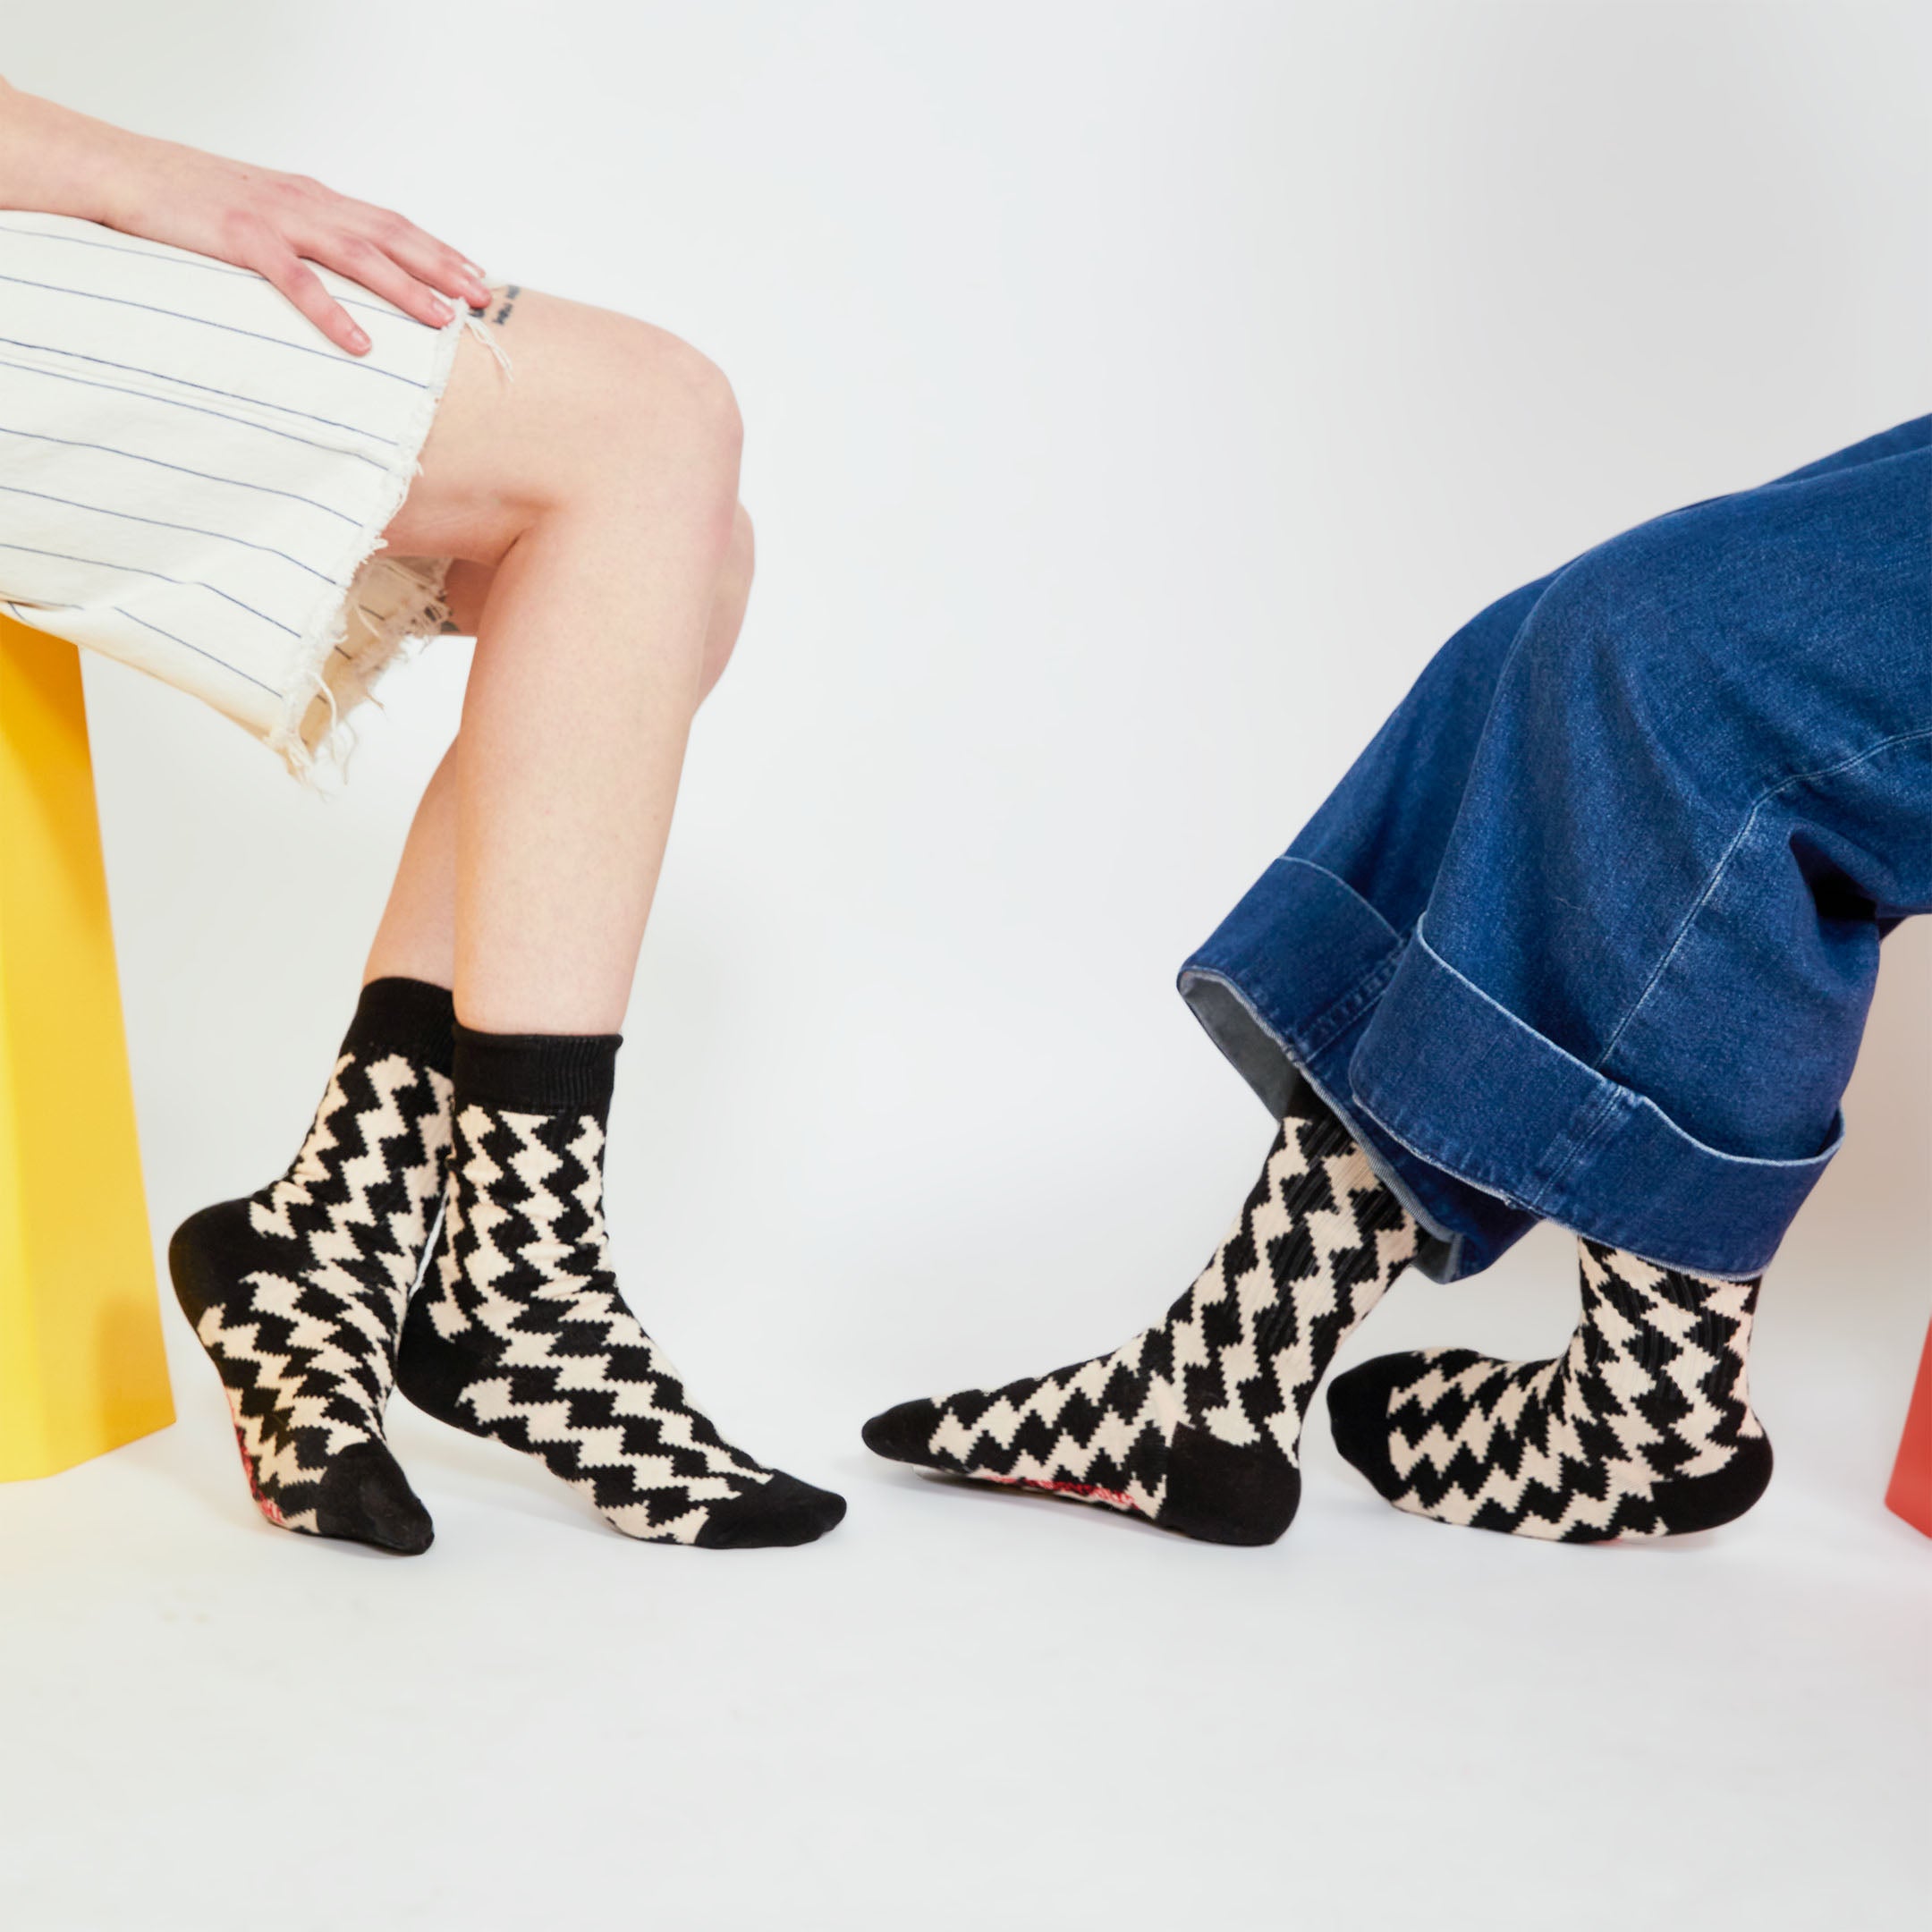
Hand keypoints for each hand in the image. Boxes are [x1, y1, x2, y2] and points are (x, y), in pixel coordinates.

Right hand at [110, 144, 493, 355]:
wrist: (126, 171)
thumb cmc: (195, 201)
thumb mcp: (266, 213)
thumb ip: (308, 236)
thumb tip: (349, 273)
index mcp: (315, 199)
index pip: (392, 223)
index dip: (438, 249)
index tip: (477, 277)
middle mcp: (306, 204)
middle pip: (390, 235)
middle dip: (441, 267)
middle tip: (481, 298)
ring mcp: (275, 219)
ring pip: (356, 254)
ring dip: (404, 288)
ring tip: (441, 320)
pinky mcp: (240, 237)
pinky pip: (296, 280)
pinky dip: (332, 311)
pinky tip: (361, 341)